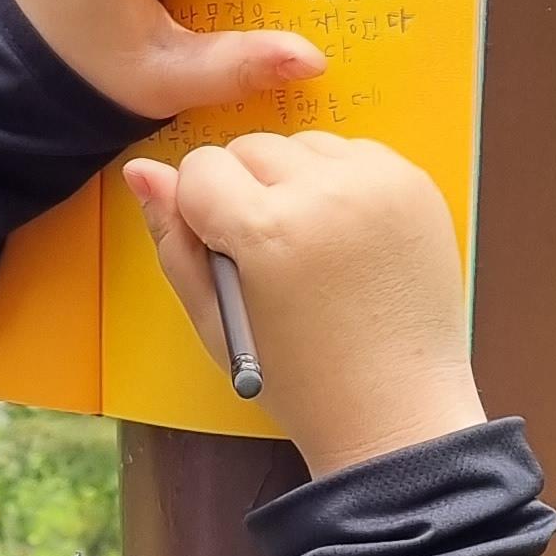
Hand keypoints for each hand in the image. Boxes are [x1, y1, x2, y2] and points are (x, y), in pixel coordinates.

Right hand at [123, 131, 484, 477]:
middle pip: (250, 148)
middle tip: (267, 255)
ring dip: (292, 180)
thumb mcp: (215, 320)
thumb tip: (140, 171)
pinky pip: (354, 153)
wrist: (395, 409)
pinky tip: (344, 237)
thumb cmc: (300, 378)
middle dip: (244, 190)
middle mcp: (327, 193)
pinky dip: (340, 182)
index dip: (199, 208)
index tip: (222, 249)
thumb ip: (174, 241)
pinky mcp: (415, 185)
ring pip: (302, 145)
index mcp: (269, 231)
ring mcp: (379, 184)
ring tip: (308, 246)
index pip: (201, 168)